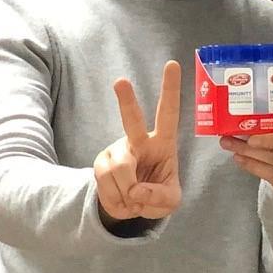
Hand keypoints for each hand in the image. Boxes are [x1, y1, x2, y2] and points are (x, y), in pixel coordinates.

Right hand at [94, 62, 182, 223]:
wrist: (130, 207)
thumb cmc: (157, 195)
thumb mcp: (170, 202)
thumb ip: (159, 197)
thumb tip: (135, 190)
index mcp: (164, 142)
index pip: (169, 113)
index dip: (171, 90)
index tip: (172, 64)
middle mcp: (138, 140)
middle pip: (132, 120)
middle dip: (126, 100)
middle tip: (121, 81)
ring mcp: (117, 150)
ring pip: (119, 168)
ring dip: (127, 192)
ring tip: (134, 199)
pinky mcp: (100, 162)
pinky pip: (105, 181)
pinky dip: (116, 198)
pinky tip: (122, 199)